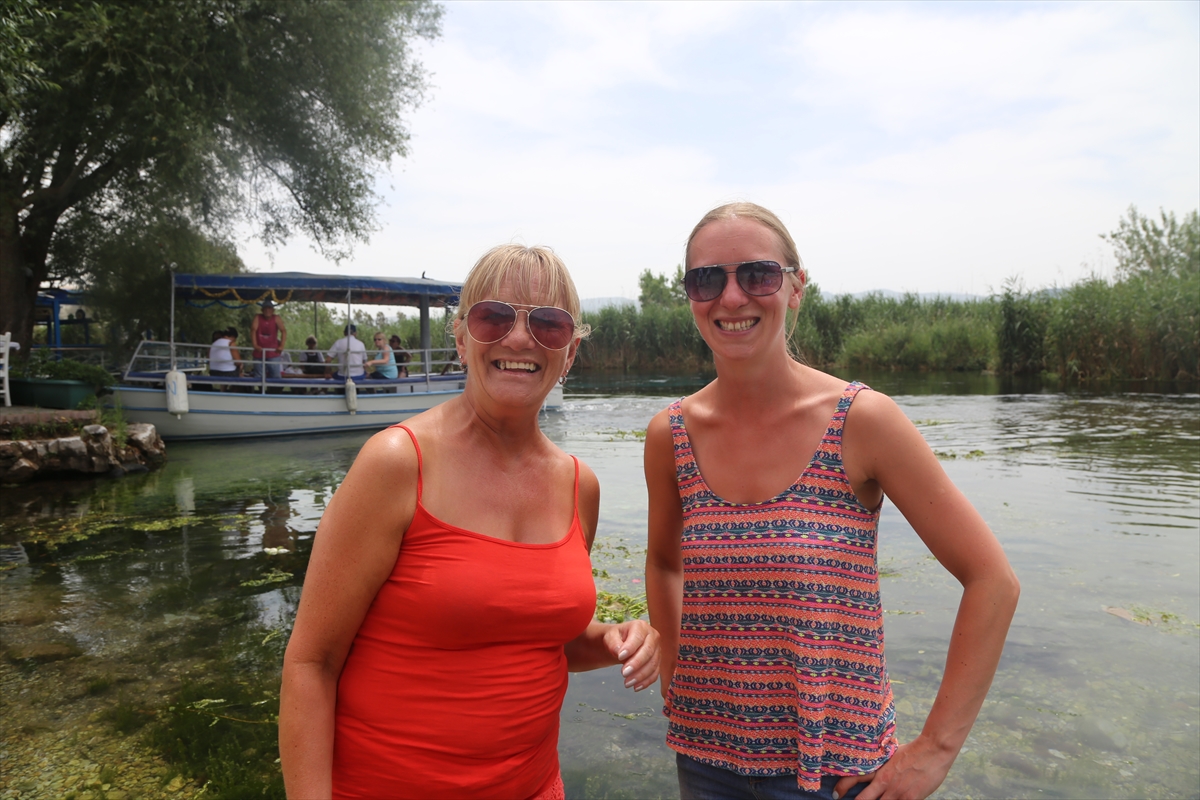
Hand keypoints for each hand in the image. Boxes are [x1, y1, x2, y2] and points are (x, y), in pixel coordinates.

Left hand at [603, 620, 659, 691]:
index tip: (619, 657)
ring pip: (653, 664)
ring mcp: (657, 650)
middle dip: (636, 664)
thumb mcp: (610, 636)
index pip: (638, 637)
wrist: (622, 644)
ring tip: (627, 683)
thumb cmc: (617, 638)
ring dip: (640, 676)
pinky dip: (646, 682)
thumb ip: (613, 643)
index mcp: (641, 626)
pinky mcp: (657, 662)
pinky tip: (636, 687)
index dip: (630, 648)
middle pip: (648, 651)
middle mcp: (652, 636)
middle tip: (623, 673)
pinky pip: (655, 673)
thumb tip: (618, 652)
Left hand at [832, 735, 956, 799]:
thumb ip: (881, 765)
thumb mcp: (891, 755)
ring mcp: (896, 792)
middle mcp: (883, 781)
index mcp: (877, 769)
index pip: (853, 778)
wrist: (933, 750)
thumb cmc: (913, 751)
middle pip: (863, 799)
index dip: (842, 787)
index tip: (836, 795)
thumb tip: (874, 768)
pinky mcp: (910, 799)